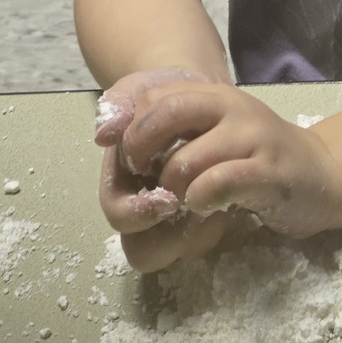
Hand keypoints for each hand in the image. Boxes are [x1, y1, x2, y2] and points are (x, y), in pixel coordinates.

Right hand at [95, 68, 238, 271]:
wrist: (208, 94)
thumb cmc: (167, 95)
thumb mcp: (140, 91)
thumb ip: (118, 106)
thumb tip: (105, 134)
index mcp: (124, 183)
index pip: (120, 218)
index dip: (139, 213)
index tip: (166, 198)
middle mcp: (150, 208)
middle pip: (147, 251)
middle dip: (172, 234)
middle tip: (197, 206)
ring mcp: (182, 215)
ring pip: (185, 249)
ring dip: (201, 228)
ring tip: (220, 202)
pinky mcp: (213, 212)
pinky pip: (218, 235)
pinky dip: (225, 217)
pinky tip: (236, 197)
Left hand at [119, 82, 338, 243]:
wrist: (322, 172)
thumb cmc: (258, 155)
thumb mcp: (217, 130)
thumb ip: (175, 125)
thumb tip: (108, 132)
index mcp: (215, 95)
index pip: (154, 95)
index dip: (132, 127)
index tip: (133, 158)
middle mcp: (233, 107)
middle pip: (165, 113)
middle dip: (141, 150)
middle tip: (146, 178)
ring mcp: (253, 137)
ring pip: (187, 157)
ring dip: (172, 187)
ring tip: (179, 199)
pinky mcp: (269, 171)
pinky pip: (219, 183)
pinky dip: (201, 198)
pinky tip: (204, 205)